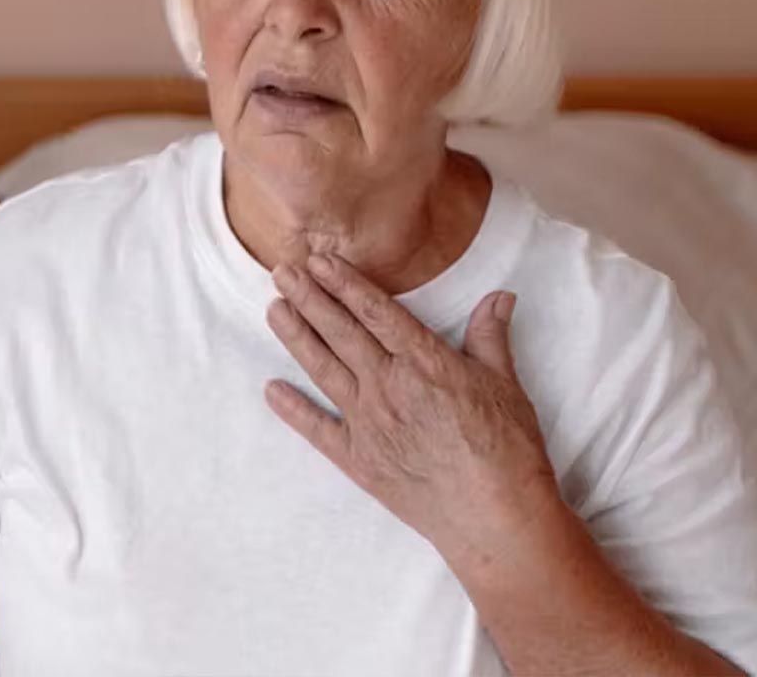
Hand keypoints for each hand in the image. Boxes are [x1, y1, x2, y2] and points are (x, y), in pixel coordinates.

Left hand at [265, 253, 560, 573]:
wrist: (495, 518)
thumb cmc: (508, 450)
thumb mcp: (505, 384)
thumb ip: (490, 337)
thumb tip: (498, 297)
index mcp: (424, 362)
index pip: (375, 311)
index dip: (344, 283)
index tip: (320, 261)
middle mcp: (388, 385)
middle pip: (340, 332)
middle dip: (309, 298)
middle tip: (282, 271)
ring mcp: (368, 422)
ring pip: (322, 369)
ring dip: (295, 337)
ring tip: (273, 309)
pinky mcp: (358, 459)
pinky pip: (316, 428)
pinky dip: (292, 409)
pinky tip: (271, 389)